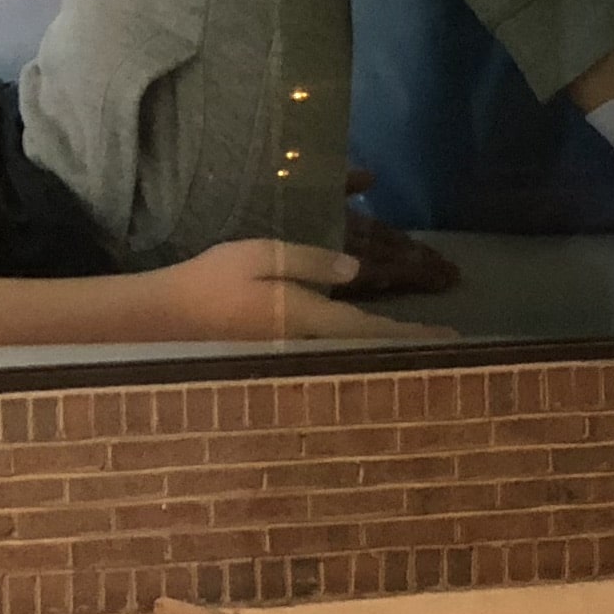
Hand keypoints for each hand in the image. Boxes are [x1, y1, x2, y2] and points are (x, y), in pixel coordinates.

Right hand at [154, 236, 428, 343]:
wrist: (162, 322)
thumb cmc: (210, 282)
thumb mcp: (260, 254)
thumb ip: (310, 262)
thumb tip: (357, 270)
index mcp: (306, 318)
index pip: (372, 329)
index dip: (412, 334)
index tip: (451, 339)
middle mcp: (306, 346)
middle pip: (369, 350)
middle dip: (409, 347)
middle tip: (451, 350)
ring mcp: (293, 359)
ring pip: (353, 356)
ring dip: (387, 352)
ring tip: (422, 348)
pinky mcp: (280, 359)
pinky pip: (331, 358)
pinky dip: (359, 353)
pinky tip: (370, 350)